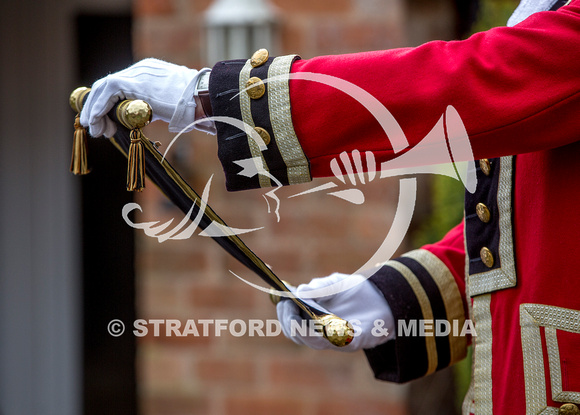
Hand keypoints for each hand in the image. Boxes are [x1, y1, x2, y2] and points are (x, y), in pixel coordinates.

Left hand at [80, 58, 209, 137]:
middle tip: (97, 128)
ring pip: (104, 87)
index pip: (120, 85)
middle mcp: (141, 69)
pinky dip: (100, 107)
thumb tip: (143, 120)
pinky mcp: (134, 82)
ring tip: (96, 130)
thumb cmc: (194, 107)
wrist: (202, 99)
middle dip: (98, 108)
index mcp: (150, 72)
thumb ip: (153, 107)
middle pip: (109, 85)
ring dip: (96, 110)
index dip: (108, 104)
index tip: (107, 122)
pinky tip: (97, 121)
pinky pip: (108, 92)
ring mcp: (137, 73)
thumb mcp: (169, 104)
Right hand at [276, 273, 394, 351]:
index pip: (292, 324)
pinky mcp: (356, 341)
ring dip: (304, 329)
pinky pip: (339, 341)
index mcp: (314, 320)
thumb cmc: (356, 291)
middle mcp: (323, 333)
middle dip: (289, 322)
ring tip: (298, 313)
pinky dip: (328, 333)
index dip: (284, 315)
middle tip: (288, 307)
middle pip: (298, 336)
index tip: (282, 301)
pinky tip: (323, 321)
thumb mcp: (334, 283)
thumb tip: (299, 292)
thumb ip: (318, 287)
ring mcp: (338, 339)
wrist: (385, 296)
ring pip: (314, 342)